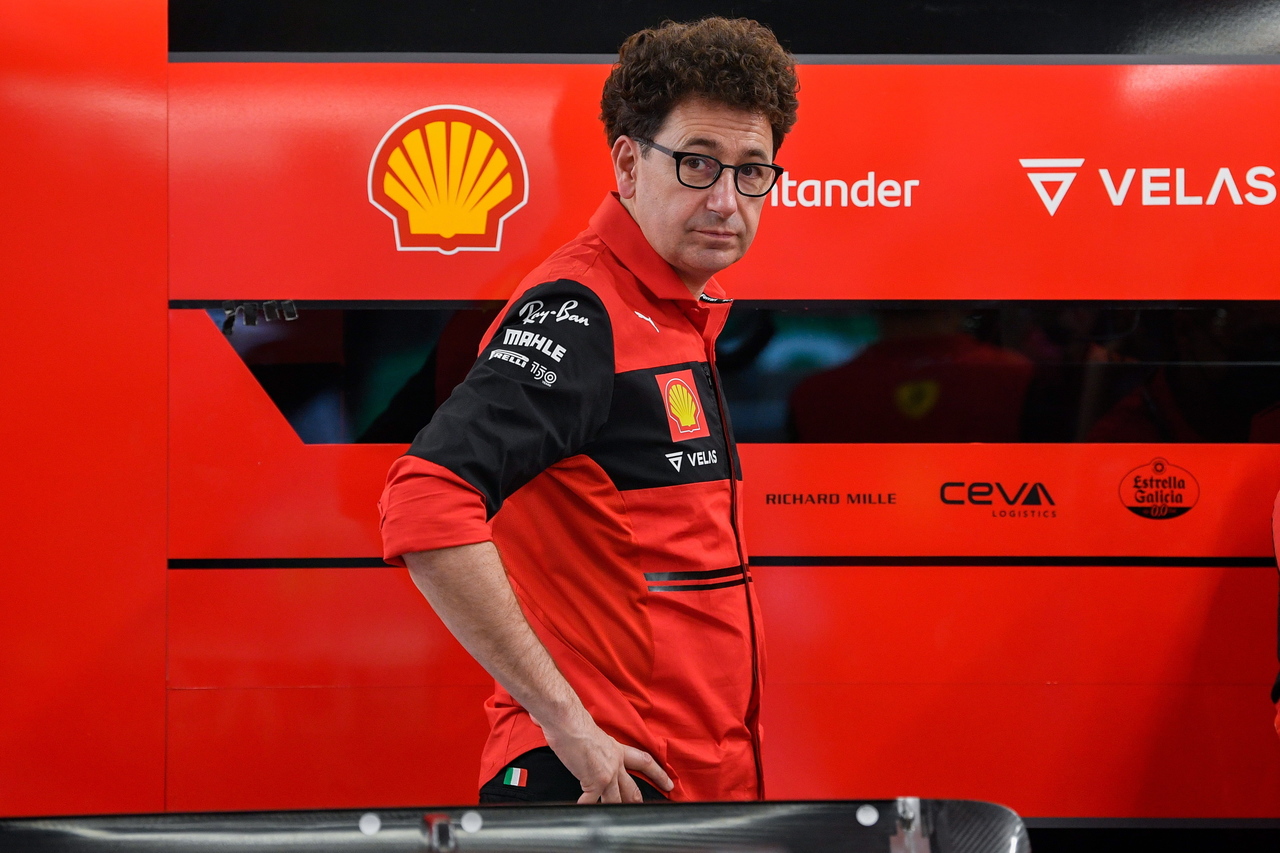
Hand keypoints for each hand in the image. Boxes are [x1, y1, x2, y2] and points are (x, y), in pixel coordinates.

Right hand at [543, 712, 673, 803]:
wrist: (569, 724)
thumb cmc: (577, 728)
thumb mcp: (599, 739)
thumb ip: (603, 752)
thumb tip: (599, 760)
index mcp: (618, 751)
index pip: (645, 763)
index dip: (659, 774)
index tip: (669, 784)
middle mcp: (616, 764)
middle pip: (632, 789)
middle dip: (637, 802)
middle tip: (641, 811)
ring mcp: (607, 774)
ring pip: (615, 799)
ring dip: (613, 809)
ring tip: (612, 819)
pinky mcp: (594, 782)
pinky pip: (591, 802)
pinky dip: (586, 807)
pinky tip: (582, 811)